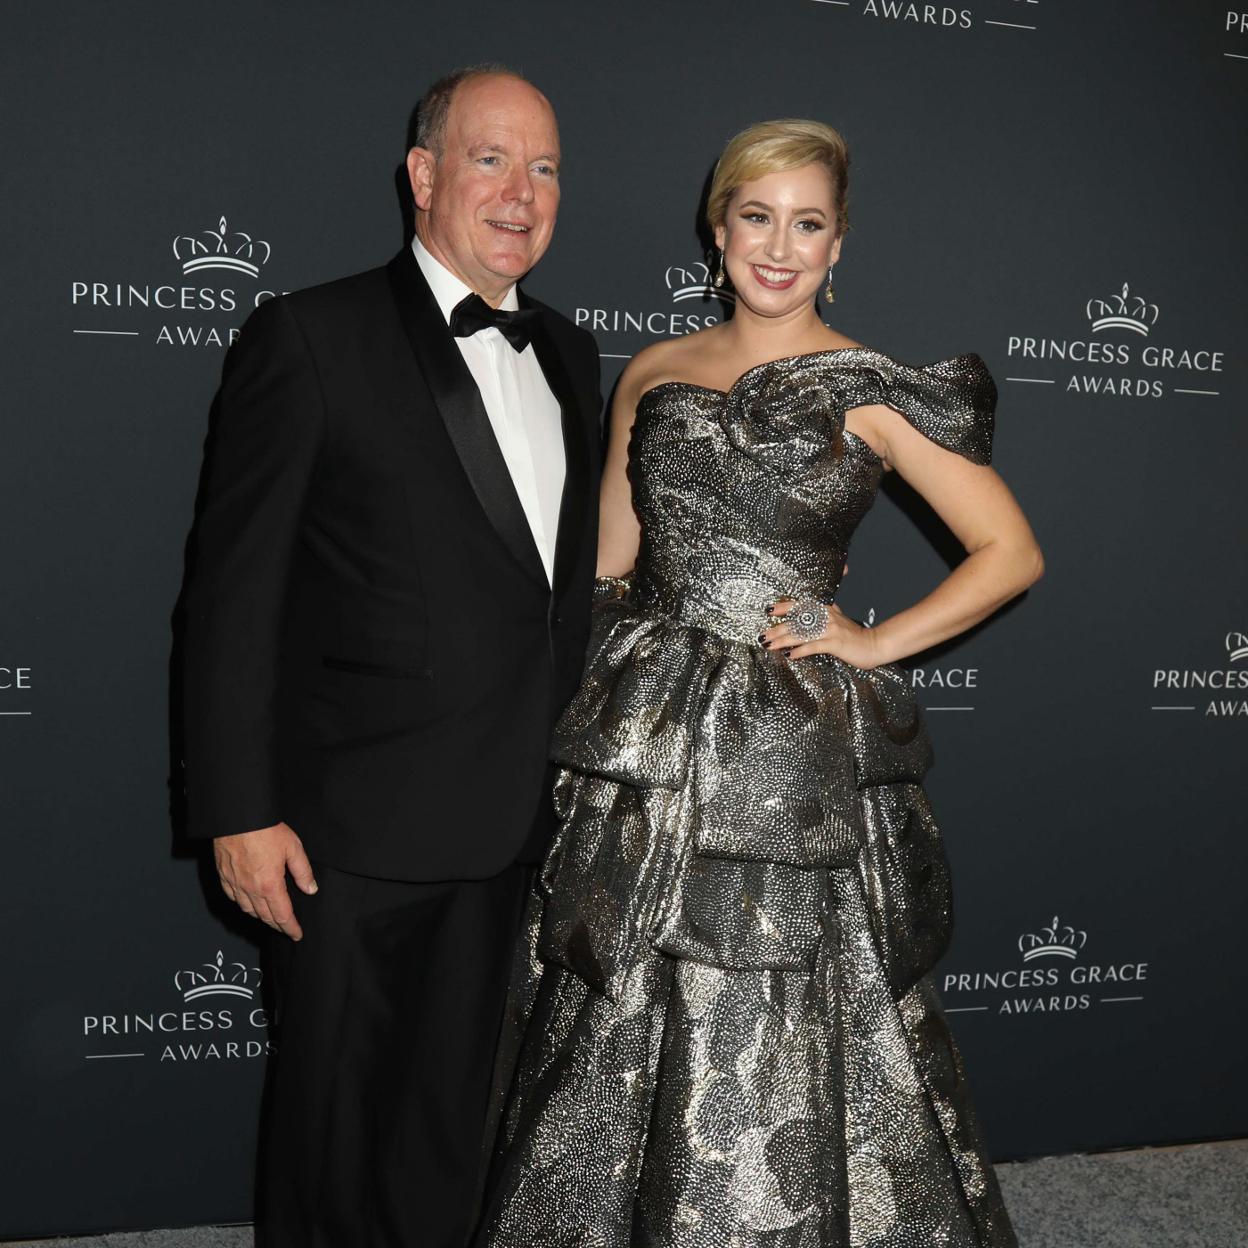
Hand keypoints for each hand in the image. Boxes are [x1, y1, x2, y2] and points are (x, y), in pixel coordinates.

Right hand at [213, 822, 317, 940]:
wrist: (237, 818)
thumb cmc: (266, 830)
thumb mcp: (293, 848)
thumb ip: (303, 871)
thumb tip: (310, 889)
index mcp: (270, 885)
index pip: (282, 915)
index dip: (291, 927)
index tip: (297, 934)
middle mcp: (250, 889)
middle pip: (265, 916)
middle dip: (277, 925)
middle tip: (286, 929)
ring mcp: (235, 884)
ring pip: (248, 910)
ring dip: (260, 917)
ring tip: (270, 918)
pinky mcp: (224, 876)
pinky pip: (233, 898)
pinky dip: (243, 905)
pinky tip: (248, 903)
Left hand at [761, 598, 882, 669]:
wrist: (874, 644)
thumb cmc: (853, 636)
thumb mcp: (837, 620)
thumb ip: (823, 616)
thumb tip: (805, 617)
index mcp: (825, 610)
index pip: (800, 605)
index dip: (783, 607)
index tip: (768, 610)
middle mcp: (826, 617)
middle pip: (796, 621)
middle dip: (777, 629)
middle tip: (762, 635)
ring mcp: (830, 629)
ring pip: (801, 634)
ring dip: (783, 640)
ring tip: (770, 645)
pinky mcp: (834, 643)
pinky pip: (813, 646)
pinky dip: (800, 651)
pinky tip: (790, 656)